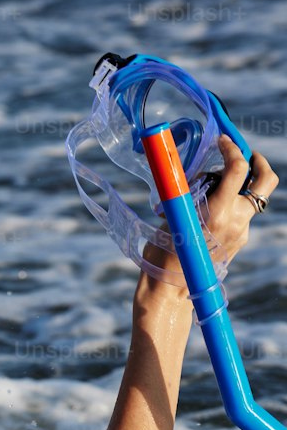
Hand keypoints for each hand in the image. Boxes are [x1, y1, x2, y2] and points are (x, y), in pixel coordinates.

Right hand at [142, 135, 278, 289]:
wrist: (171, 289)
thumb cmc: (163, 252)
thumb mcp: (172, 216)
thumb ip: (190, 192)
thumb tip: (192, 172)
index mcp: (218, 213)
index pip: (238, 169)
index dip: (232, 148)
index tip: (222, 140)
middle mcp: (236, 221)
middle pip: (266, 180)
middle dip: (258, 162)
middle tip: (243, 155)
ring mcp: (241, 232)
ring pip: (253, 198)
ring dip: (240, 185)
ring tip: (214, 187)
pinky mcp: (239, 241)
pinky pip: (241, 214)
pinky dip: (230, 204)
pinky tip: (208, 212)